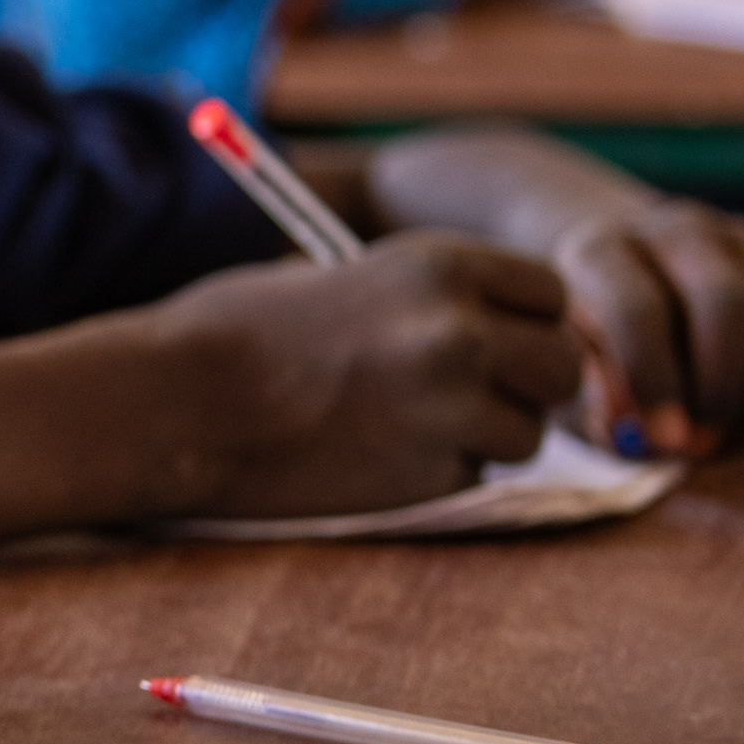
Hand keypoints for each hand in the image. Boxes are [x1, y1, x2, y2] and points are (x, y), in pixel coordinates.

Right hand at [173, 234, 588, 518]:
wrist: (180, 400)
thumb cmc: (244, 330)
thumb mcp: (350, 277)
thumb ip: (432, 299)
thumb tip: (504, 330)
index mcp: (440, 266)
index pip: (550, 292)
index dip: (527, 318)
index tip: (495, 335)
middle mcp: (461, 333)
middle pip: (562, 364)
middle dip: (528, 383)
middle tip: (472, 392)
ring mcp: (450, 410)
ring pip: (527, 432)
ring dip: (486, 435)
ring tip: (405, 423)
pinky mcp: (429, 477)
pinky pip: (473, 475)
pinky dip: (439, 472)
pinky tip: (373, 453)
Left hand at [549, 201, 743, 455]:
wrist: (633, 290)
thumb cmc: (595, 348)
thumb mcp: (571, 375)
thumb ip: (591, 401)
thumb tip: (633, 431)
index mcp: (606, 249)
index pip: (638, 308)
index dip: (655, 382)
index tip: (664, 442)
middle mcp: (680, 229)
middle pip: (730, 302)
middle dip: (722, 388)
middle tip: (704, 445)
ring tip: (722, 432)